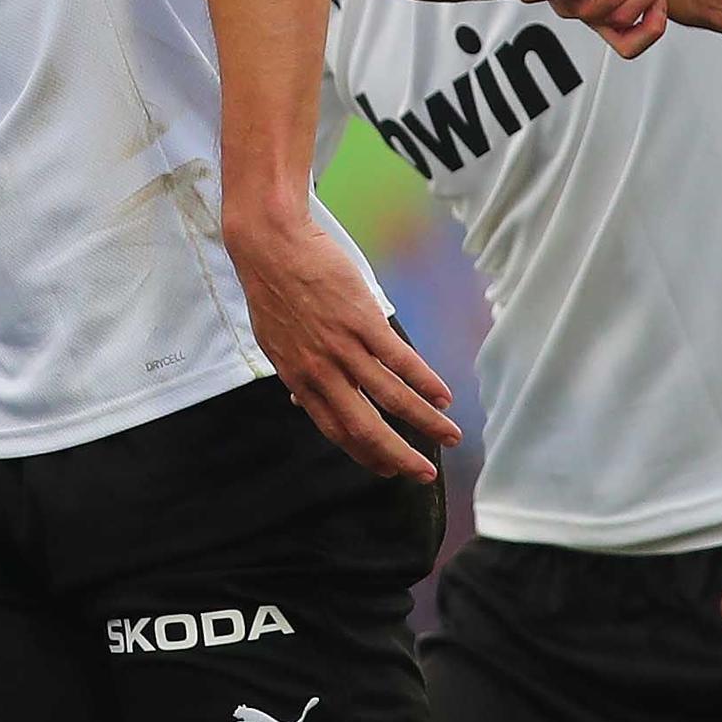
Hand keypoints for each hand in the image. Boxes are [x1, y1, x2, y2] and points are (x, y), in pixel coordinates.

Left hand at [224, 199, 461, 480]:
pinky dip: (426, 382)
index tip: (387, 469)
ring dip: (425, 422)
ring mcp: (343, 347)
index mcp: (300, 379)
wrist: (271, 246)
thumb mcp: (274, 343)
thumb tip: (299, 402)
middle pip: (365, 428)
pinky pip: (400, 360)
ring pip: (391, 398)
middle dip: (399, 456)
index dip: (365, 454)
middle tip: (424, 474)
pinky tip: (444, 397)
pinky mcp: (362, 321)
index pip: (336, 430)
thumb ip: (293, 374)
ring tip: (450, 436)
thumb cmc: (274, 291)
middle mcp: (322, 372)